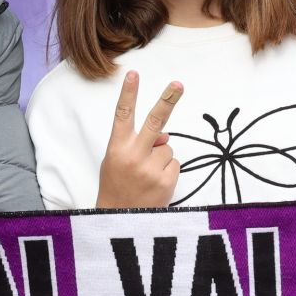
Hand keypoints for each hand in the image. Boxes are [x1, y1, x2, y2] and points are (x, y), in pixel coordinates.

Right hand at [95, 72, 183, 208]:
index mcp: (117, 148)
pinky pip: (174, 164)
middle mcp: (133, 155)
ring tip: (146, 176)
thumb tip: (166, 134)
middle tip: (178, 84)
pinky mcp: (166, 181)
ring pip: (167, 148)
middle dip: (168, 100)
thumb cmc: (117, 186)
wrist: (119, 221)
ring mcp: (150, 169)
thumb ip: (137, 143)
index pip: (123, 115)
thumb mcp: (117, 162)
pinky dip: (167, 172)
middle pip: (155, 121)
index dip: (129, 93)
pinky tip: (155, 184)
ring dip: (160, 158)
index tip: (133, 74)